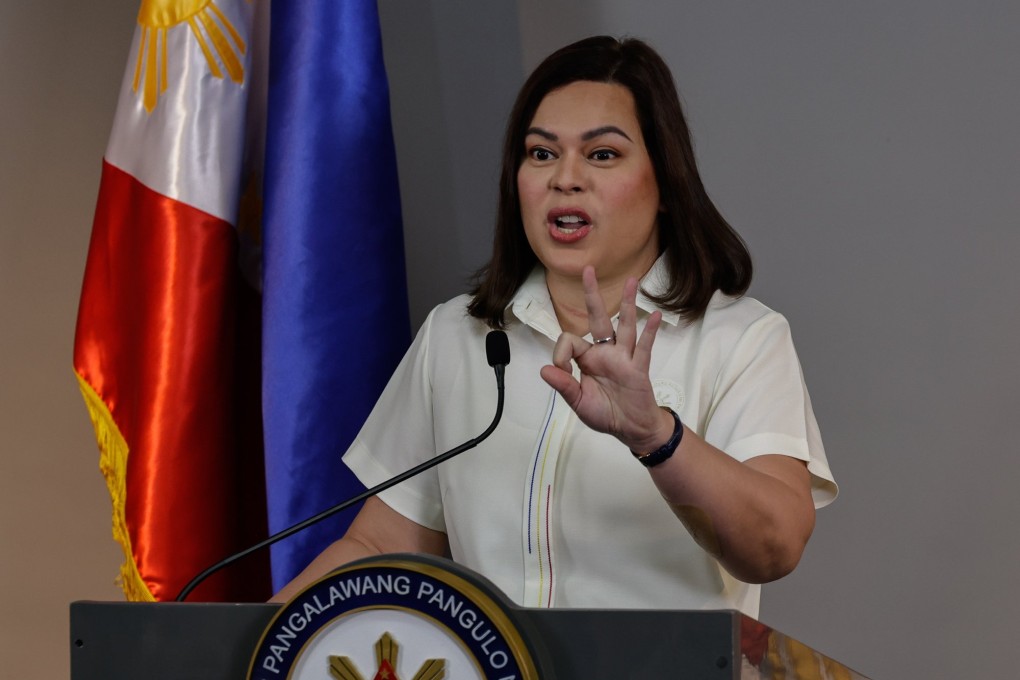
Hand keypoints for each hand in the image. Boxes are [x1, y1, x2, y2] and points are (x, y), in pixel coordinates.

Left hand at [539, 266, 673, 452]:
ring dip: (627, 304)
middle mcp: (605, 353)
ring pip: (624, 325)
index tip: (561, 370)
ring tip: (632, 281)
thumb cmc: (605, 414)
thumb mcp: (579, 403)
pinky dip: (650, 331)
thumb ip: (564, 385)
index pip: (571, 340)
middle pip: (598, 318)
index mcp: (587, 360)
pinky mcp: (639, 368)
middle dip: (592, 295)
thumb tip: (544, 369)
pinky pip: (644, 347)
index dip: (561, 352)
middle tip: (587, 270)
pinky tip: (655, 315)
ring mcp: (624, 358)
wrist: (632, 429)